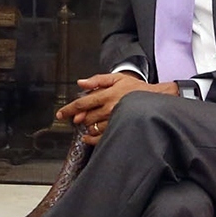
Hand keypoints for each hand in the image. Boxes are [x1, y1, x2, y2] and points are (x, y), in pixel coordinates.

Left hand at [57, 73, 177, 144]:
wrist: (155, 99)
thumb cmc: (135, 88)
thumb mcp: (116, 78)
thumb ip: (97, 80)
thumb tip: (80, 83)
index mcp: (107, 95)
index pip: (82, 103)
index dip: (69, 109)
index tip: (60, 114)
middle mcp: (109, 109)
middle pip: (86, 117)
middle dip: (78, 117)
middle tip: (77, 116)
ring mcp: (114, 120)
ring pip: (93, 127)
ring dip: (86, 125)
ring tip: (87, 122)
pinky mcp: (119, 129)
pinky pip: (102, 137)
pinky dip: (92, 138)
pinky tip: (87, 137)